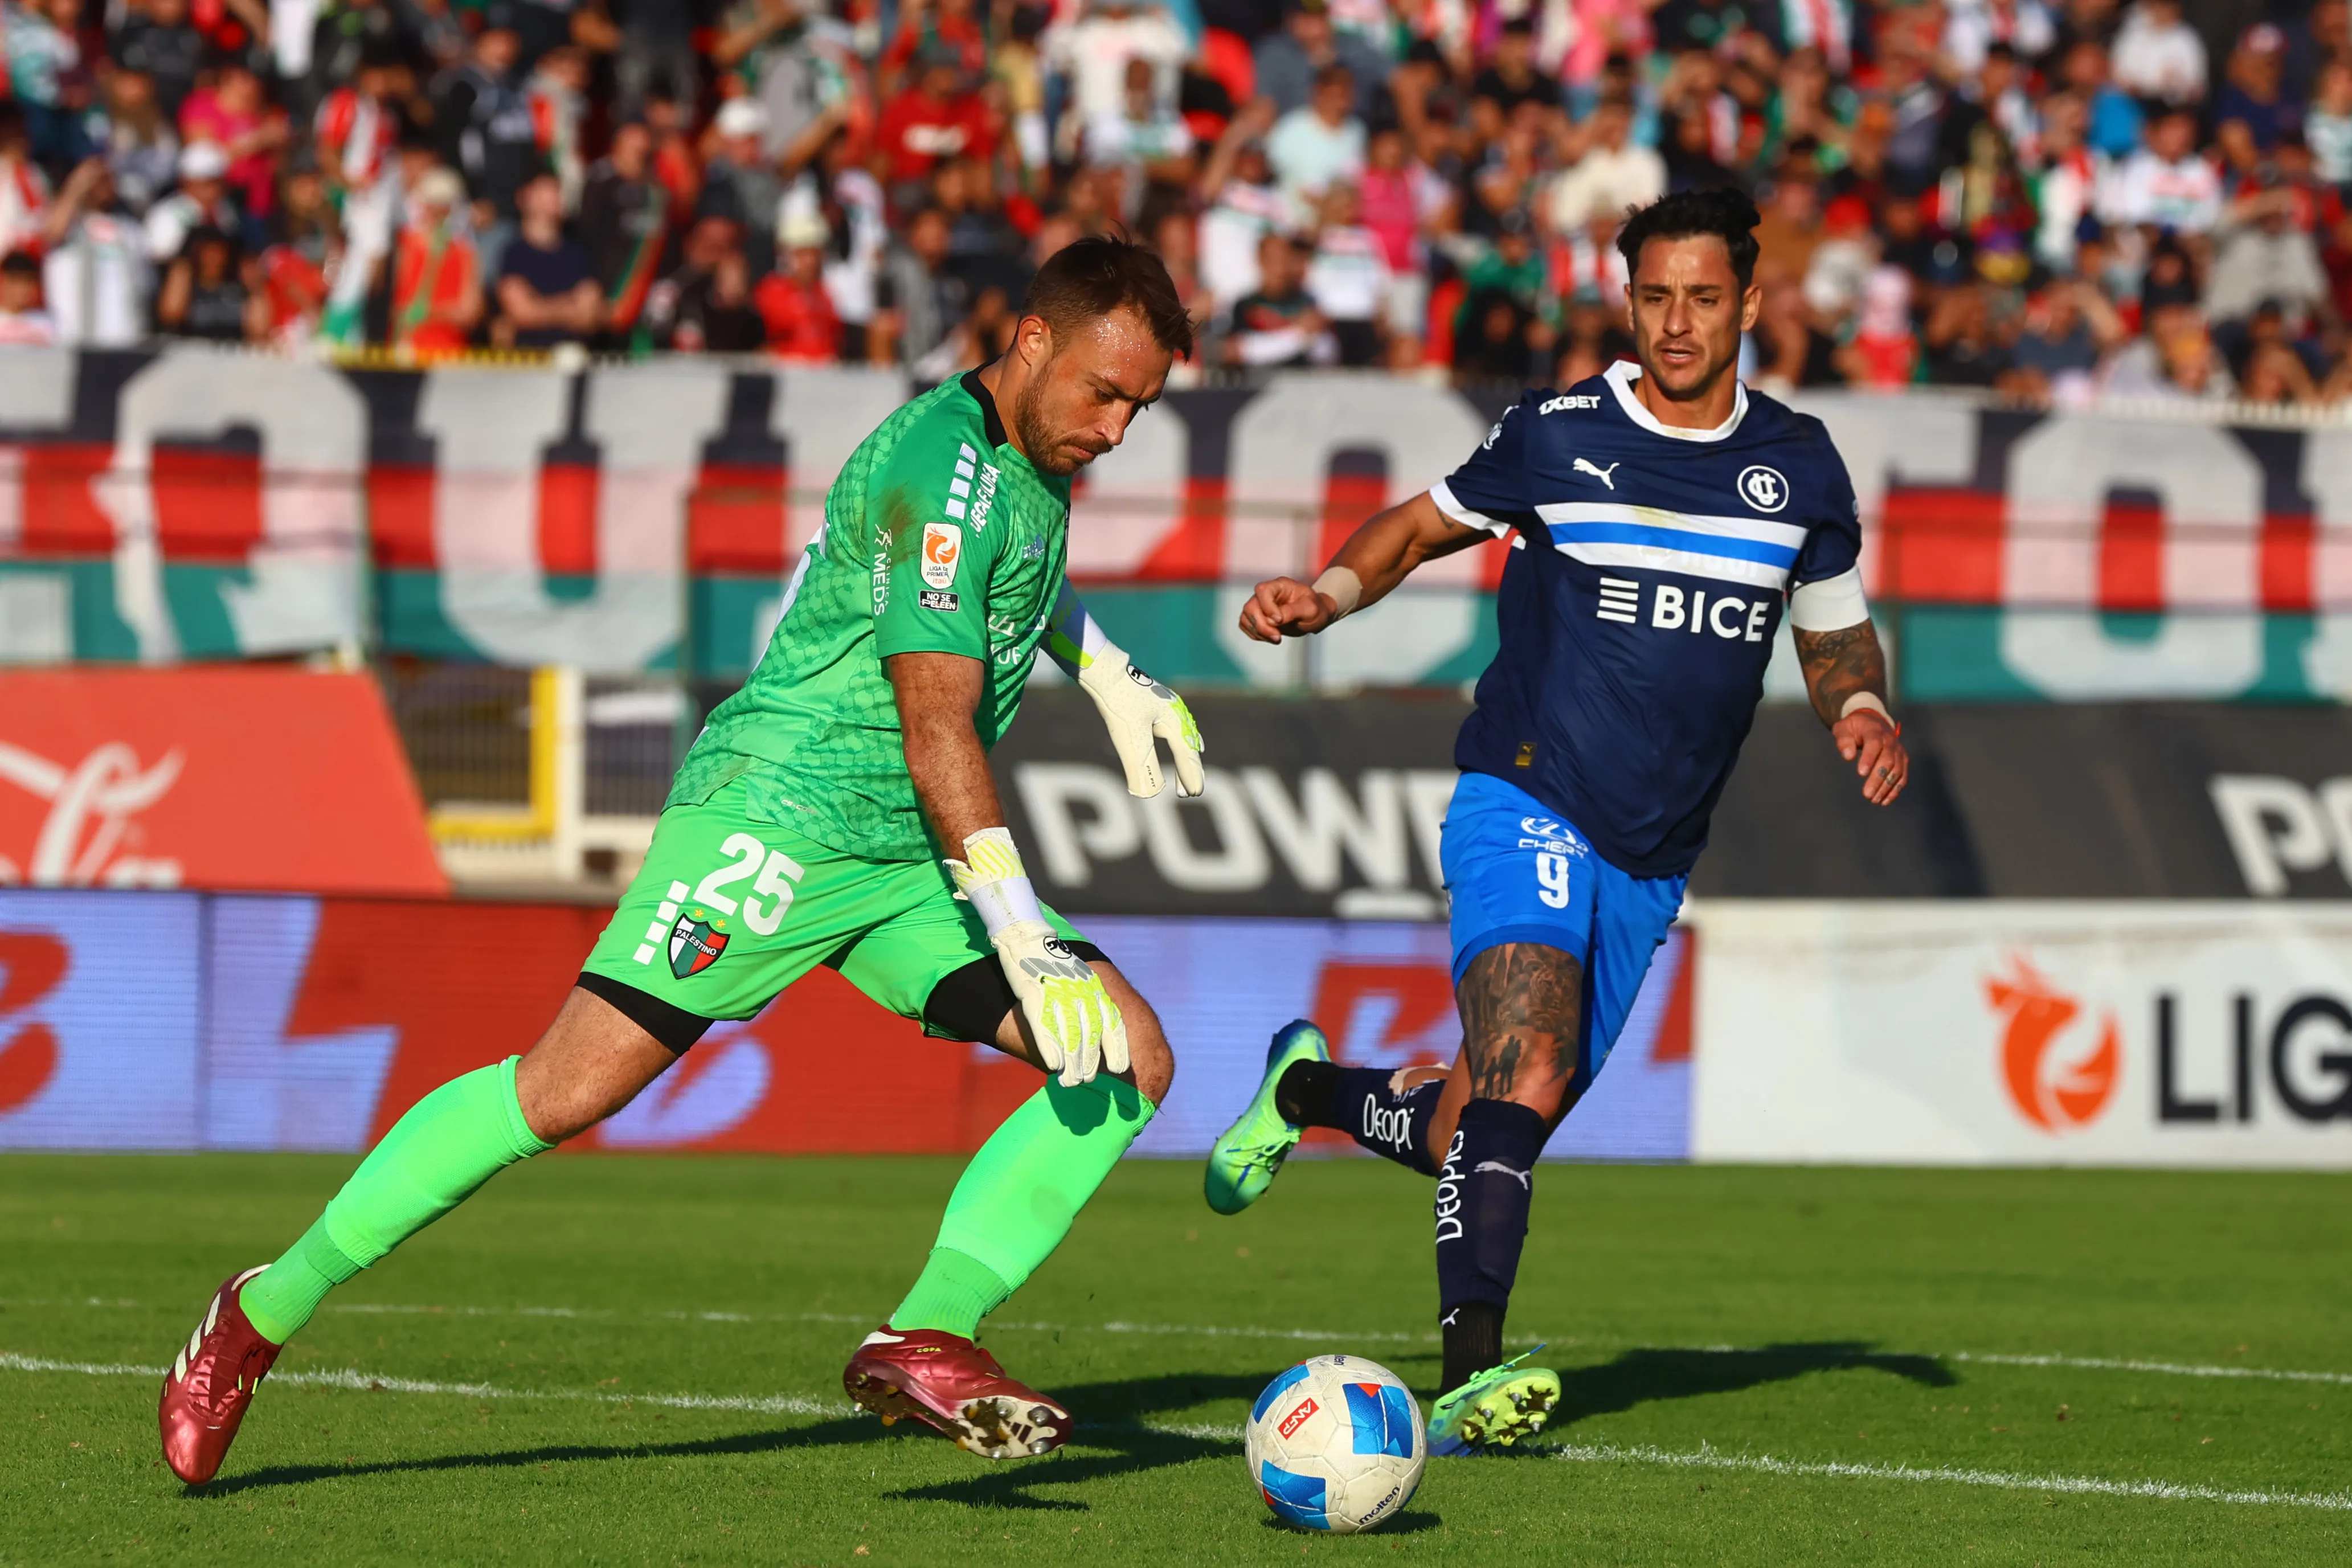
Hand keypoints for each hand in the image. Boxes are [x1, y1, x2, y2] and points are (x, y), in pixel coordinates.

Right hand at [991, 920, 1128, 1085]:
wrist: (1028, 938)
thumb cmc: (1055, 968)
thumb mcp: (1082, 982)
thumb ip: (1091, 1007)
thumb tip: (1095, 1042)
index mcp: (1095, 989)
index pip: (1112, 1022)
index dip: (1116, 1047)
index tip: (1118, 1068)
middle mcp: (1080, 992)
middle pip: (1090, 1035)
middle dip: (1089, 1062)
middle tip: (1084, 1081)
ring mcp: (1058, 993)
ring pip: (1069, 1035)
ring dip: (1071, 1062)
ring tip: (1069, 1082)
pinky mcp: (1034, 994)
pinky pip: (1045, 1025)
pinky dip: (1051, 1048)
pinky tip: (1053, 1066)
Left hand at [1077, 648, 1203, 797]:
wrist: (1103, 671)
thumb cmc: (1118, 703)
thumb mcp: (1130, 739)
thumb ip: (1141, 766)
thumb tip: (1148, 795)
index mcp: (1174, 719)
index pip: (1186, 754)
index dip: (1190, 775)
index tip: (1195, 793)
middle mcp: (1175, 711)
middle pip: (1188, 745)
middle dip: (1189, 769)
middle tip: (1191, 793)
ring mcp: (1165, 705)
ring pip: (1182, 735)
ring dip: (1184, 756)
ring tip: (1188, 773)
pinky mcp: (1152, 702)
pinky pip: (1173, 725)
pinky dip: (1177, 740)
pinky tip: (1172, 740)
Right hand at [1238, 576, 1339, 642]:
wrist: (1316, 615)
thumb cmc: (1316, 608)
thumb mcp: (1310, 609)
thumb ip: (1292, 611)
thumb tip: (1273, 619)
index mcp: (1280, 585)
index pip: (1262, 590)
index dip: (1267, 607)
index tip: (1279, 620)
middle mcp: (1267, 594)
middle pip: (1250, 607)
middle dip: (1262, 626)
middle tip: (1278, 637)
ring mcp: (1260, 605)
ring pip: (1246, 618)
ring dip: (1259, 632)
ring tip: (1277, 638)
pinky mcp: (1258, 617)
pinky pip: (1246, 625)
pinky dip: (1256, 635)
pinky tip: (1271, 637)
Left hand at [1834, 709, 1908, 805]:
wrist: (1873, 722)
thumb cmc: (1855, 728)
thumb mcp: (1844, 728)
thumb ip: (1844, 740)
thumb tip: (1848, 756)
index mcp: (1875, 730)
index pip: (1874, 744)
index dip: (1869, 758)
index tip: (1861, 773)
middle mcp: (1890, 740)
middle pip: (1888, 760)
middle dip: (1878, 778)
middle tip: (1867, 794)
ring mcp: (1898, 751)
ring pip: (1897, 770)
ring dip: (1887, 787)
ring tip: (1874, 800)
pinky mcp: (1902, 760)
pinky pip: (1902, 776)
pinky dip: (1896, 789)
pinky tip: (1885, 800)